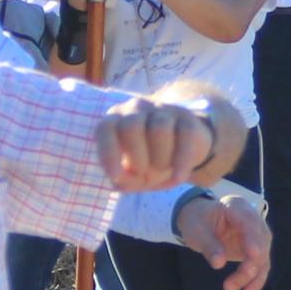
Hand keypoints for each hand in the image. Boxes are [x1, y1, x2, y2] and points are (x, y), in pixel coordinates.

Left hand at [95, 96, 210, 191]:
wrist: (181, 155)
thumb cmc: (148, 164)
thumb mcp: (132, 178)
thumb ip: (123, 180)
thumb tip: (120, 178)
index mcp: (116, 120)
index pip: (105, 128)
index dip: (108, 153)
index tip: (117, 176)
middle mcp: (136, 109)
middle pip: (131, 127)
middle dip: (137, 158)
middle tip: (144, 173)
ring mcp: (162, 110)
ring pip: (159, 129)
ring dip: (159, 159)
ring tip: (162, 169)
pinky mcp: (186, 118)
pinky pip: (185, 135)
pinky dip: (181, 161)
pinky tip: (179, 177)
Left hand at [175, 193, 272, 289]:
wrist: (198, 220)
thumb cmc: (196, 221)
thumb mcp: (196, 231)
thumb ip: (208, 245)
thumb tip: (219, 263)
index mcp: (237, 206)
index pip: (249, 222)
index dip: (253, 239)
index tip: (254, 255)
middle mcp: (252, 218)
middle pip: (259, 242)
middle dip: (250, 265)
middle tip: (232, 284)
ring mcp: (256, 234)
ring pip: (262, 256)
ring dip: (252, 276)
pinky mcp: (255, 248)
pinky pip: (260, 265)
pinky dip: (256, 279)